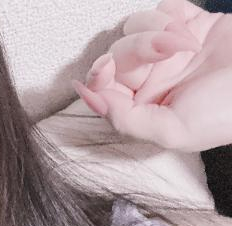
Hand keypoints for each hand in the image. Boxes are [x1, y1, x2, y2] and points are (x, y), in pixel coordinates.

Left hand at [71, 0, 231, 151]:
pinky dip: (171, 14)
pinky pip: (161, 8)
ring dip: (157, 31)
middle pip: (116, 55)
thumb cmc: (225, 113)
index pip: (102, 89)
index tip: (105, 71)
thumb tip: (91, 98)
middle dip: (136, 51)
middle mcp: (151, 81)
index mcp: (143, 109)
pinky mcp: (187, 23)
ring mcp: (168, 51)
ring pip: (134, 28)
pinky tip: (190, 29)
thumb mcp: (173, 130)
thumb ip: (127, 120)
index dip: (98, 77)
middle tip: (167, 55)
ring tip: (187, 44)